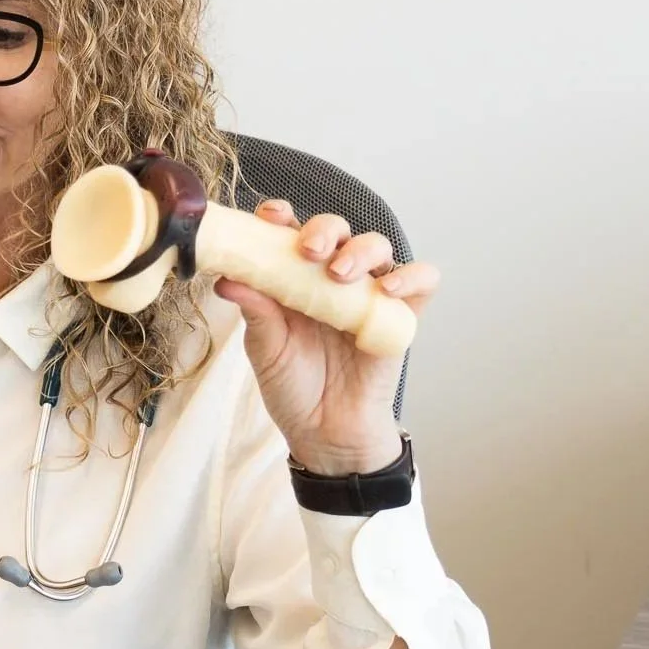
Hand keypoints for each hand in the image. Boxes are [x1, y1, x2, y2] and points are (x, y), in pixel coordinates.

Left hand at [213, 201, 438, 475]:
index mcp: (294, 278)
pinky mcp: (400, 316)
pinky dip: (410, 277)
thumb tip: (227, 278)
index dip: (282, 218)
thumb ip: (255, 312)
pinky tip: (387, 288)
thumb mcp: (266, 349)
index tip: (270, 217)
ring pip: (377, 246)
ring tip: (340, 274)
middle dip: (323, 230)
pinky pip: (420, 281)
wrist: (324, 431)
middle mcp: (332, 278)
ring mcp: (368, 294)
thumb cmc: (292, 386)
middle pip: (337, 230)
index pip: (292, 233)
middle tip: (309, 251)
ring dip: (360, 250)